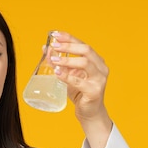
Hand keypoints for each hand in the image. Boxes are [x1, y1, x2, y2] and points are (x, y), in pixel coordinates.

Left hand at [49, 31, 112, 147]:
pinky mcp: (94, 92)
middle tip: (54, 46)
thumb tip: (46, 48)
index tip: (55, 35)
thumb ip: (60, 62)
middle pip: (86, 50)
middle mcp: (101, 68)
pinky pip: (79, 82)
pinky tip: (57, 72)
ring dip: (67, 60)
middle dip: (68, 46)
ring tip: (54, 60)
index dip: (69, 38)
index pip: (83, 44)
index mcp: (96, 61)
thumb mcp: (70, 74)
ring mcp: (99, 80)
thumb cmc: (81, 92)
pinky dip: (67, 76)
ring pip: (85, 63)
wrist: (90, 112)